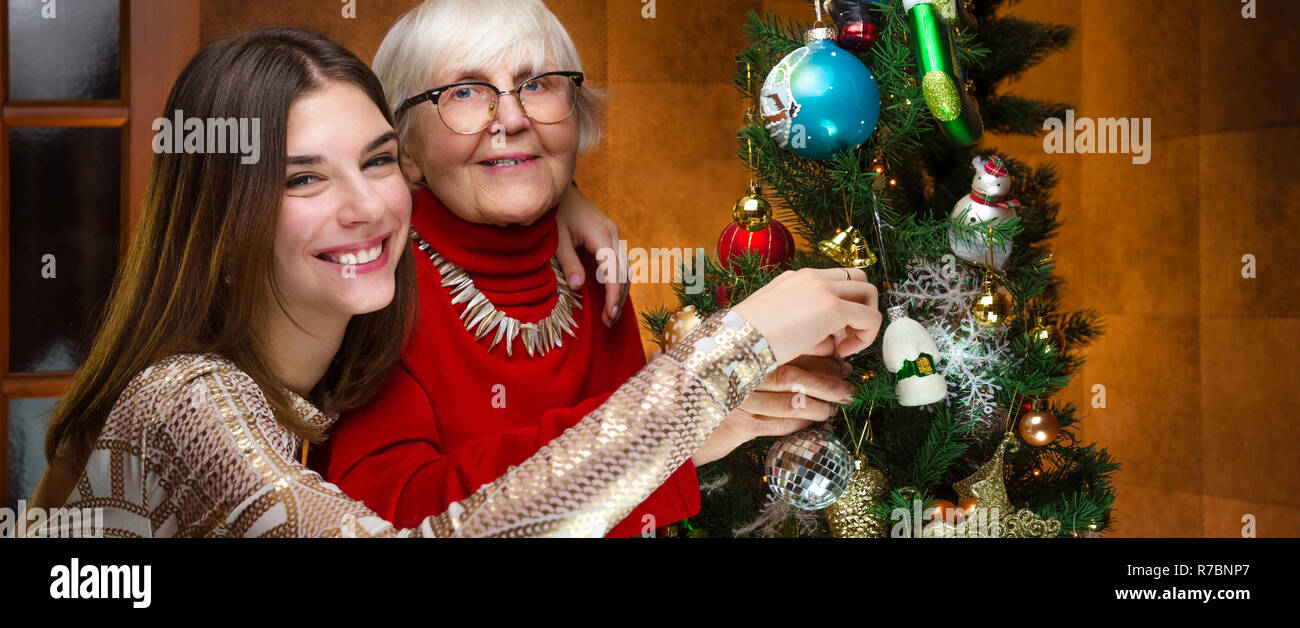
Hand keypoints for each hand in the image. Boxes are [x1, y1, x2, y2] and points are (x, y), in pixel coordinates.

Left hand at [555, 183, 628, 327]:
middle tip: (610, 322)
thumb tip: (578, 287)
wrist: (556, 188)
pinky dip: (618, 280)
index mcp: (601, 236)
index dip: (613, 297)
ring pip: (625, 268)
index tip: (610, 316)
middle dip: (619, 299)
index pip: (614, 273)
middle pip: (624, 273)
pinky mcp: (608, 235)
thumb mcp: (557, 239)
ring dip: (621, 292)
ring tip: (611, 313)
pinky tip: (611, 294)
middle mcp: (612, 234)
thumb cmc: (554, 212)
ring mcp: (613, 233)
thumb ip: (568, 262)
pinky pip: (620, 262)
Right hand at [691, 356, 854, 465]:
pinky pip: (779, 425)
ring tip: (837, 405)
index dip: (818, 354)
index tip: (839, 358)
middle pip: (793, 374)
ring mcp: (740, 402)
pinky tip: (812, 422)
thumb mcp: (724, 365)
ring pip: (791, 401)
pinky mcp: (739, 427)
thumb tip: (805, 350)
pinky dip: (800, 424)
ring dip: (819, 404)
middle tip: (847, 384)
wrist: (669, 422)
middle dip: (826, 379)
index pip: (787, 348)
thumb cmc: (701, 390)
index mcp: (740, 353)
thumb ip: (753, 356)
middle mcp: (741, 375)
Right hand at [732, 267, 882, 362]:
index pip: (836, 280)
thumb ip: (810, 329)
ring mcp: (823, 288)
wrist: (736, 341)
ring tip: (845, 346)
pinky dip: (865, 337)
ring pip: (869, 292)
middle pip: (859, 278)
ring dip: (865, 320)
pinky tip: (842, 353)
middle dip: (861, 306)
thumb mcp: (780, 327)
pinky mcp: (832, 307)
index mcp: (797, 278)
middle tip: (844, 337)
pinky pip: (870, 317)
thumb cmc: (749, 340)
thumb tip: (833, 344)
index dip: (843, 305)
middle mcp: (811, 277)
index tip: (831, 334)